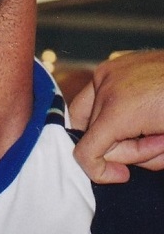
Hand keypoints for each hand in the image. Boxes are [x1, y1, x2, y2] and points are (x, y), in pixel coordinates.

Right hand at [69, 50, 163, 183]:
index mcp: (118, 111)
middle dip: (118, 146)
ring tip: (153, 126)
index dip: (100, 172)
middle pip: (91, 134)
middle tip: (152, 143)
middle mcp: (105, 87)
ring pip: (90, 115)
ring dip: (116, 128)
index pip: (85, 153)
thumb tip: (114, 162)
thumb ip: (135, 157)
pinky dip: (112, 108)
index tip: (122, 174)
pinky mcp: (112, 65)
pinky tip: (141, 110)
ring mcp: (106, 72)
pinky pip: (96, 95)